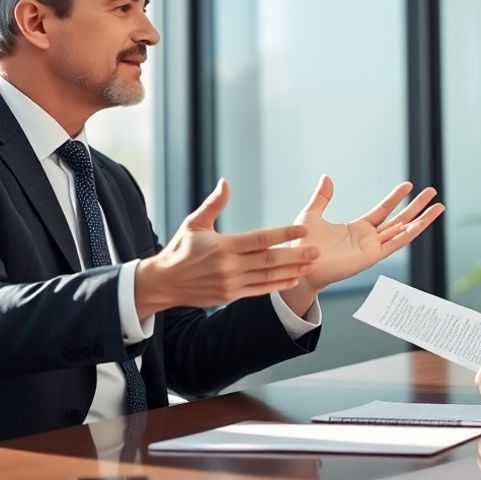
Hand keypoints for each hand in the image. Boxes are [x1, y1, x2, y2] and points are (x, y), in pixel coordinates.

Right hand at [134, 179, 317, 318]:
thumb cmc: (180, 249)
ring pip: (267, 277)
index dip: (283, 234)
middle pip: (268, 260)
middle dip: (295, 255)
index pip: (259, 239)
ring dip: (291, 271)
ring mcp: (230, 283)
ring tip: (311, 265)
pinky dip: (278, 286)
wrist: (163, 283)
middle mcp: (228, 266)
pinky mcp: (230, 296)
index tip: (303, 230)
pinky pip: (259, 291)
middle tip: (317, 250)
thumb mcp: (194, 224)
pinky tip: (294, 279)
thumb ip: (213, 204)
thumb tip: (226, 183)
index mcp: (222, 246)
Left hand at [292, 176, 443, 289]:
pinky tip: (422, 224)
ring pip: (403, 231)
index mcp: (358, 229)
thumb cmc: (303, 245)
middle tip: (433, 192)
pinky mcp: (371, 257)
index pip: (383, 210)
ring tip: (439, 207)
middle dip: (417, 206)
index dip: (396, 198)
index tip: (409, 185)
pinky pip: (395, 243)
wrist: (299, 265)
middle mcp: (369, 238)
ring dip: (422, 219)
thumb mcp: (311, 215)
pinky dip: (409, 234)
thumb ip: (322, 197)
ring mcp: (372, 248)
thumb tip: (326, 177)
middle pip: (400, 219)